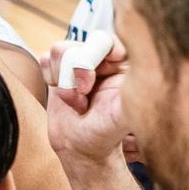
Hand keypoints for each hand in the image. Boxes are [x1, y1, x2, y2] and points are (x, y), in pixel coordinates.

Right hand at [41, 35, 130, 165]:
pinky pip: (45, 59)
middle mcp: (102, 60)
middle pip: (78, 44)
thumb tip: (143, 78)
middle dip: (76, 73)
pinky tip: (63, 97)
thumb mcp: (123, 115)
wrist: (80, 149)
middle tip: (84, 96)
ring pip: (59, 50)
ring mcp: (79, 64)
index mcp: (122, 64)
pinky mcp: (59, 71)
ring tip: (76, 102)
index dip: (96, 52)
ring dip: (63, 81)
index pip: (106, 39)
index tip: (94, 80)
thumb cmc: (105, 134)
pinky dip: (49, 78)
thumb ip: (132, 95)